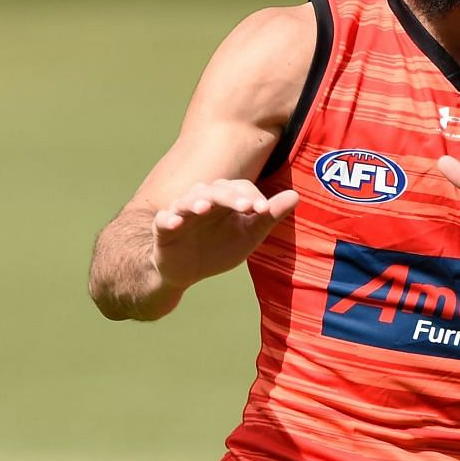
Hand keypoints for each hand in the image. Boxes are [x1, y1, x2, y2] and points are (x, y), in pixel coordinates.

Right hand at [152, 179, 297, 289]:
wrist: (186, 271)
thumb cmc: (218, 247)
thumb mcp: (248, 235)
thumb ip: (269, 216)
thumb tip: (296, 195)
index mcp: (225, 199)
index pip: (240, 189)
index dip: (253, 197)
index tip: (264, 210)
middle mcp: (203, 199)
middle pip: (216, 190)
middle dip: (231, 197)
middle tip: (245, 205)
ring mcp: (182, 212)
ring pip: (189, 200)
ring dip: (198, 201)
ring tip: (206, 207)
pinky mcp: (163, 228)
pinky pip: (163, 220)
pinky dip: (168, 219)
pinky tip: (175, 223)